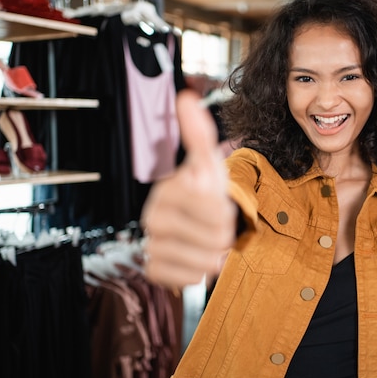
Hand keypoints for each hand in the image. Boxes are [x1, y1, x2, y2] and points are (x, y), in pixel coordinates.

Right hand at [141, 89, 237, 288]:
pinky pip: (192, 279)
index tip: (215, 203)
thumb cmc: (204, 193)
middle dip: (224, 232)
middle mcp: (153, 218)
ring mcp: (151, 246)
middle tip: (214, 225)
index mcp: (167, 190)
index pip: (214, 208)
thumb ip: (199, 134)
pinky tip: (194, 257)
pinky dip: (201, 271)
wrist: (195, 225)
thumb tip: (187, 98)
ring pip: (206, 261)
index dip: (226, 209)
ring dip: (215, 254)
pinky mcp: (154, 271)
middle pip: (215, 237)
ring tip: (205, 241)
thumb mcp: (208, 164)